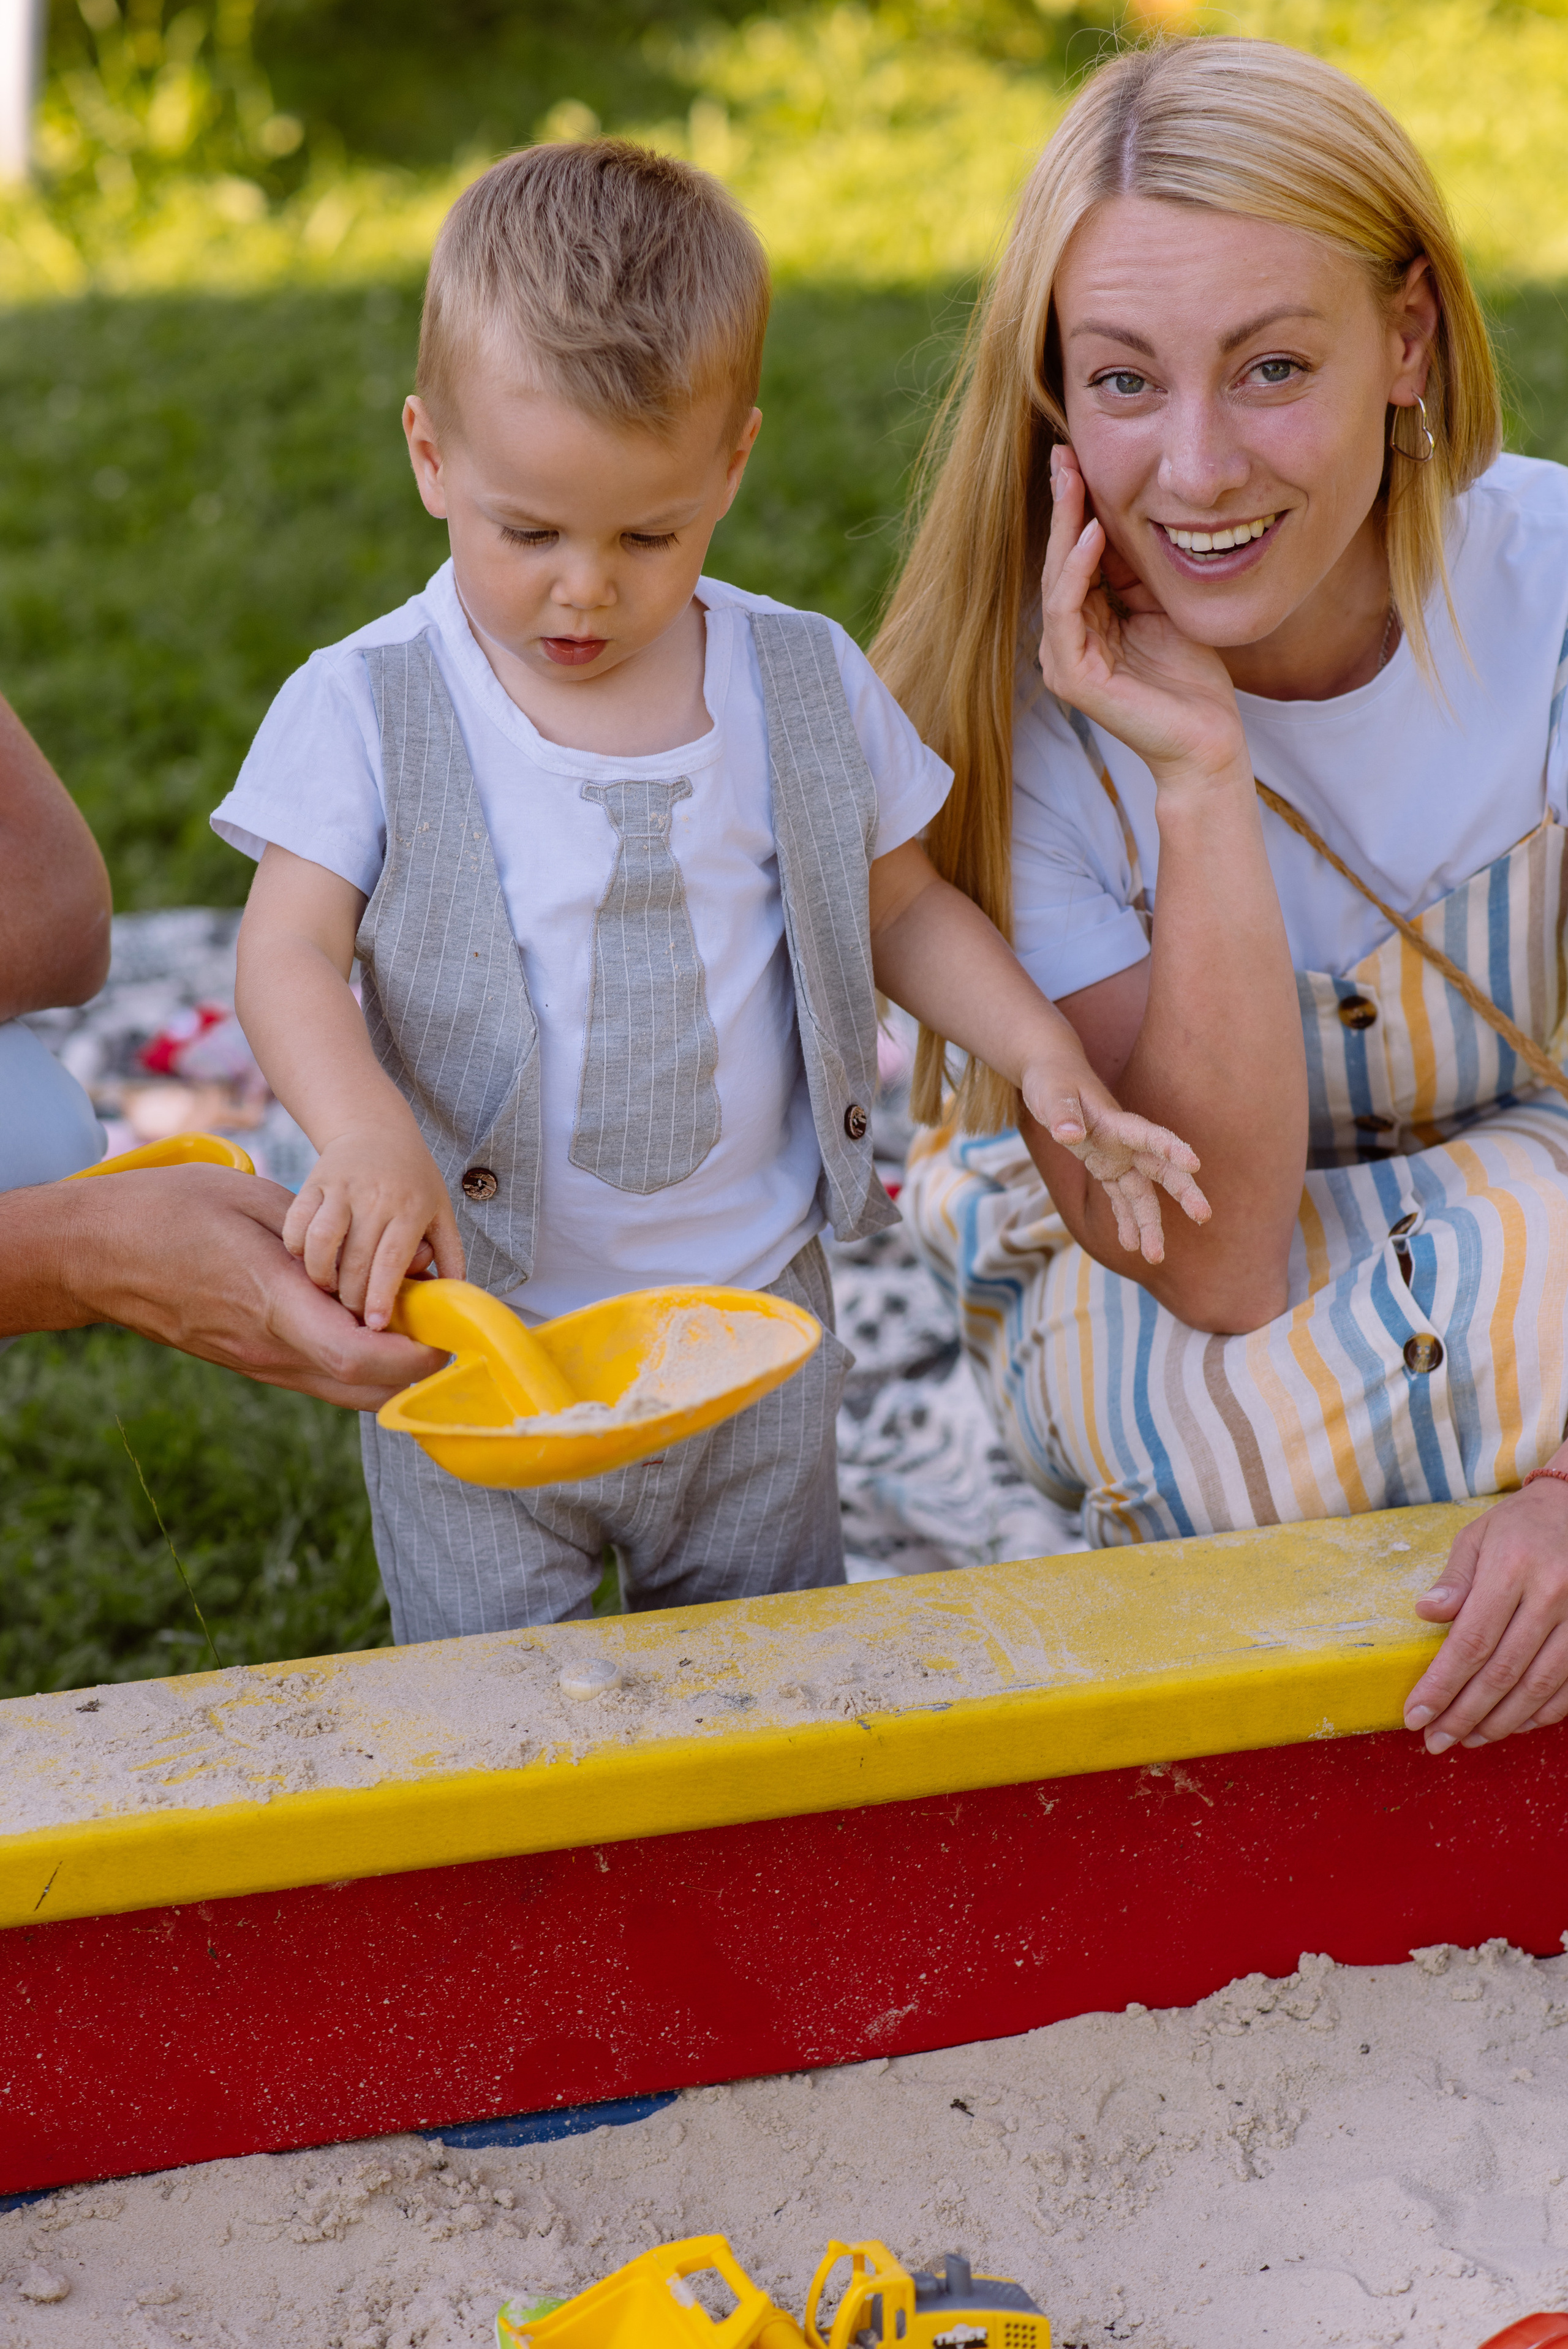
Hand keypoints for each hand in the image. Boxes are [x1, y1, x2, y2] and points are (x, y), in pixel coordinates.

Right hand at [6, 1165, 445, 1406]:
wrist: (94, 1253)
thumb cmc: (167, 1213)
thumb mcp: (253, 1202)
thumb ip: (316, 1239)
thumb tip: (370, 1259)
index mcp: (273, 1305)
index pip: (360, 1356)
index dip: (415, 1356)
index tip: (449, 1330)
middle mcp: (268, 1349)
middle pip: (365, 1391)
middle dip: (417, 1370)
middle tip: (446, 1327)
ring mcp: (255, 1362)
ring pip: (342, 1388)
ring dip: (388, 1368)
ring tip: (411, 1319)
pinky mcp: (246, 1361)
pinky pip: (315, 1374)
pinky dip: (353, 1360)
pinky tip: (363, 1320)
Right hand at [284, 1123, 464, 1330]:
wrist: (376, 1128)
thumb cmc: (413, 1177)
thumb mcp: (441, 1210)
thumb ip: (450, 1254)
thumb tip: (455, 1298)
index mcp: (410, 1208)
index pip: (392, 1261)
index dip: (381, 1296)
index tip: (377, 1325)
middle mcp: (375, 1197)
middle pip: (355, 1260)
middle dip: (351, 1297)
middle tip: (353, 1314)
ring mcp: (341, 1189)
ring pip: (320, 1242)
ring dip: (320, 1275)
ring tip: (329, 1288)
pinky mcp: (313, 1182)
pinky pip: (296, 1222)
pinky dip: (297, 1247)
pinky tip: (308, 1259)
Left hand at [1022, 1063, 1210, 1264]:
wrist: (1051, 1076)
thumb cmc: (1051, 1080)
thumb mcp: (1050, 1094)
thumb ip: (1061, 1113)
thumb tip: (1068, 1136)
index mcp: (1116, 1121)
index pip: (1149, 1135)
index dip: (1171, 1148)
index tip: (1195, 1164)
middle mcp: (1125, 1142)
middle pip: (1160, 1169)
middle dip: (1183, 1192)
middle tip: (1204, 1216)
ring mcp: (1119, 1157)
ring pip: (1141, 1194)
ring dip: (1149, 1223)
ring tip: (1155, 1257)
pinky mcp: (1107, 1167)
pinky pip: (1120, 1198)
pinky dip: (1125, 1221)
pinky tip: (1131, 1245)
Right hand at [1039, 446, 1249, 784]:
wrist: (1208, 741)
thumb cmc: (1192, 681)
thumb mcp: (1164, 606)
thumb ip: (1136, 572)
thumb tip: (1120, 517)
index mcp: (1087, 625)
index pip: (1074, 557)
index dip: (1074, 508)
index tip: (1076, 457)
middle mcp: (1067, 643)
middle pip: (1058, 561)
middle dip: (1061, 505)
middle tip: (1063, 453)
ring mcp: (1066, 662)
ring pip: (1056, 580)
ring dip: (1063, 527)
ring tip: (1073, 480)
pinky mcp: (1074, 679)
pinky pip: (1066, 612)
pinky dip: (1076, 570)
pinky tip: (1090, 533)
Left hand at [1403, 1477, 1567, 1749]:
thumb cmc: (1521, 1524)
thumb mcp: (1478, 1536)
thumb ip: (1455, 1579)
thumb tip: (1426, 1613)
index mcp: (1512, 1568)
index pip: (1470, 1642)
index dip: (1441, 1686)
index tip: (1414, 1715)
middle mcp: (1551, 1596)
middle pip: (1501, 1672)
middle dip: (1464, 1714)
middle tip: (1435, 1742)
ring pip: (1538, 1687)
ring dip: (1500, 1722)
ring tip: (1467, 1739)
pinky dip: (1541, 1713)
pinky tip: (1514, 1725)